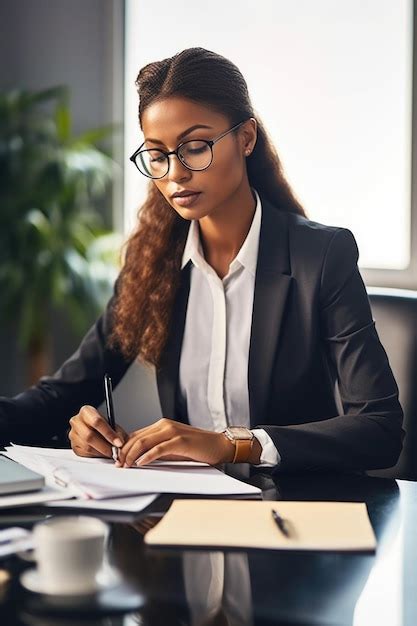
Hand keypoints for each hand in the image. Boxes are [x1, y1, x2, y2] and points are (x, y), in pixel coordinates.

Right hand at [69, 405, 126, 457]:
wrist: (97, 431)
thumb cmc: (104, 426)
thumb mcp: (113, 425)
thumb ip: (117, 433)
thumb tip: (120, 442)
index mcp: (86, 411)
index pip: (96, 421)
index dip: (108, 433)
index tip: (118, 442)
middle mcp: (77, 421)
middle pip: (89, 435)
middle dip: (105, 446)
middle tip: (115, 450)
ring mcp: (73, 434)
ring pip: (87, 446)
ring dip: (101, 452)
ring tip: (110, 452)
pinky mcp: (73, 445)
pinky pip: (84, 453)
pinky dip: (95, 455)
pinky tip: (102, 452)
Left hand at [116, 418, 236, 467]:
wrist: (218, 445)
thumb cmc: (197, 448)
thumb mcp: (172, 448)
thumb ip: (156, 449)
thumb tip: (138, 458)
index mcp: (162, 426)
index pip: (136, 435)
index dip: (124, 447)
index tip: (117, 459)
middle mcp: (165, 425)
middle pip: (137, 437)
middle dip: (124, 452)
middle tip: (118, 464)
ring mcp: (173, 431)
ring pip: (144, 441)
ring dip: (132, 454)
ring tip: (126, 465)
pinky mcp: (180, 441)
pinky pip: (158, 448)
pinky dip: (147, 456)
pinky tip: (141, 463)